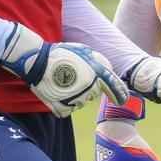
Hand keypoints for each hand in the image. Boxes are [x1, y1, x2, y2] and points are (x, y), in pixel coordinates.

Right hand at [0, 23, 128, 116]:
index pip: (114, 87)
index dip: (120, 94)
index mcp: (97, 74)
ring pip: (80, 102)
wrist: (38, 62)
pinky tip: (56, 91)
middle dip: (87, 87)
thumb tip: (109, 71)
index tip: (122, 100)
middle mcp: (90, 88)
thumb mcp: (84, 51)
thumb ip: (99, 62)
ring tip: (62, 82)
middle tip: (72, 76)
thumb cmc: (62, 54)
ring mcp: (77, 99)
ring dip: (74, 95)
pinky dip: (62, 103)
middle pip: (94, 94)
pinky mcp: (64, 108)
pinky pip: (67, 109)